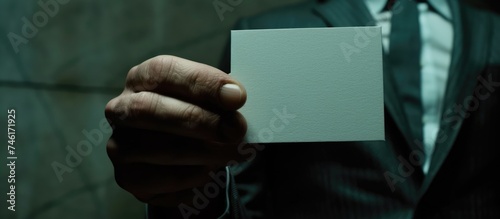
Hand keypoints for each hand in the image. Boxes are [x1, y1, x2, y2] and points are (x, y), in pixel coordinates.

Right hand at [104, 55, 246, 207]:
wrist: (180, 157)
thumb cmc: (194, 116)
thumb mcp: (206, 99)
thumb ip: (218, 98)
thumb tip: (235, 100)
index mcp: (142, 78)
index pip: (164, 71)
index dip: (202, 83)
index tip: (237, 97)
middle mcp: (122, 109)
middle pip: (151, 109)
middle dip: (201, 120)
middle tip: (236, 130)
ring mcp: (120, 145)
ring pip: (160, 149)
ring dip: (205, 153)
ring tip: (232, 153)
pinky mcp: (127, 177)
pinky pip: (162, 180)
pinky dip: (194, 177)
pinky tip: (210, 171)